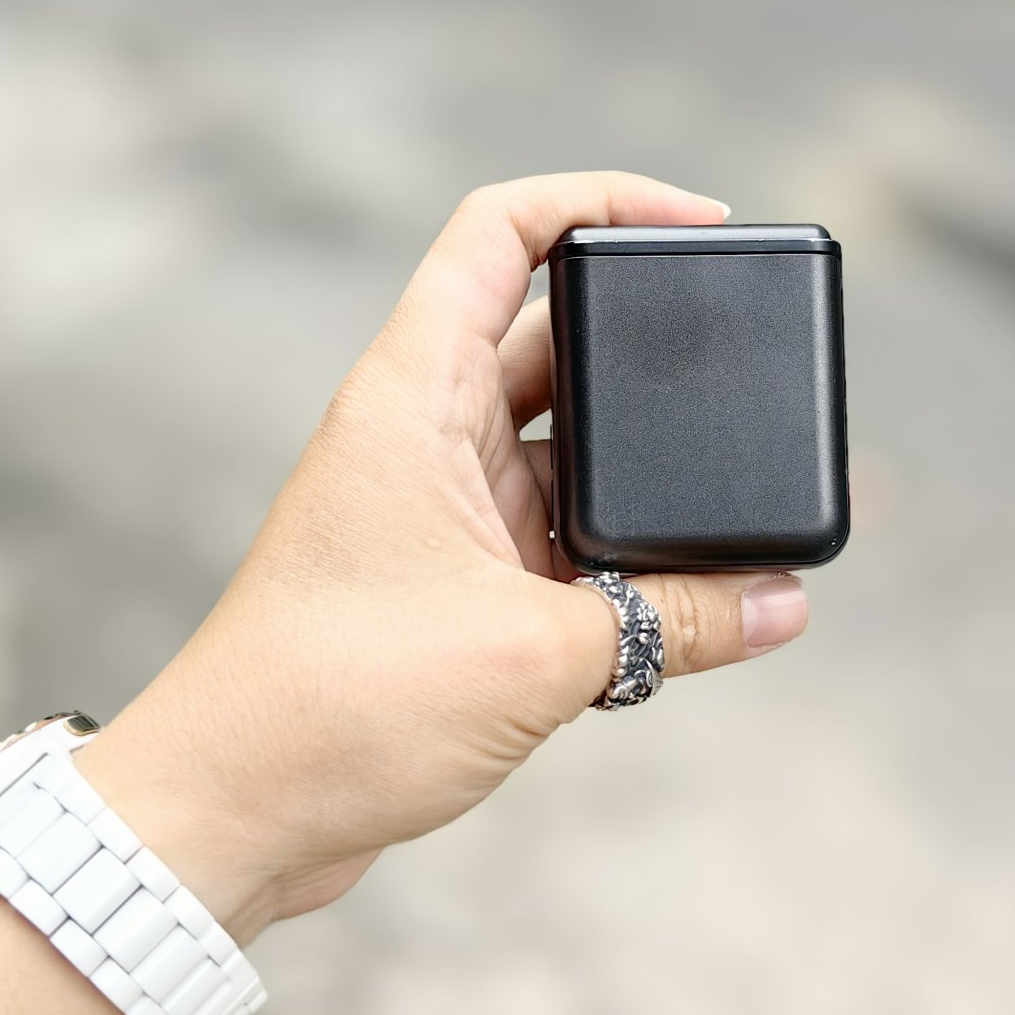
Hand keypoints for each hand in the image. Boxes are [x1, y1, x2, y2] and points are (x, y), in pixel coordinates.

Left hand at [77, 174, 810, 942]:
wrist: (229, 815)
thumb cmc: (335, 708)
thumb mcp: (536, 654)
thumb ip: (674, 621)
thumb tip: (785, 604)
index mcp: (414, 394)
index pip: (502, 231)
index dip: (603, 200)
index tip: (703, 226)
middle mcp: (424, 432)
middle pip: (557, 343)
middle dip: (654, 362)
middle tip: (748, 382)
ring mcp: (438, 507)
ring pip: (568, 453)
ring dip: (644, 481)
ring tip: (734, 509)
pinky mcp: (453, 581)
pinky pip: (561, 537)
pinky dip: (624, 558)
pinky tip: (693, 598)